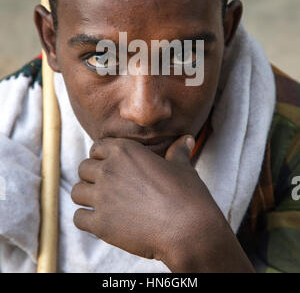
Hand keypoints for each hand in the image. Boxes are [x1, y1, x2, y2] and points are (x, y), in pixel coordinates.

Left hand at [71, 136, 254, 271]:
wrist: (189, 229)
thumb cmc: (187, 194)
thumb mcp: (182, 166)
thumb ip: (178, 150)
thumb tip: (186, 138)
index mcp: (125, 151)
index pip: (97, 147)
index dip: (102, 157)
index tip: (110, 166)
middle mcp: (109, 170)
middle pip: (84, 168)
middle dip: (92, 176)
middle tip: (107, 187)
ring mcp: (102, 197)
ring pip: (77, 192)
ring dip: (87, 197)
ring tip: (102, 204)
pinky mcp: (100, 223)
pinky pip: (79, 218)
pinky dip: (87, 220)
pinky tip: (101, 222)